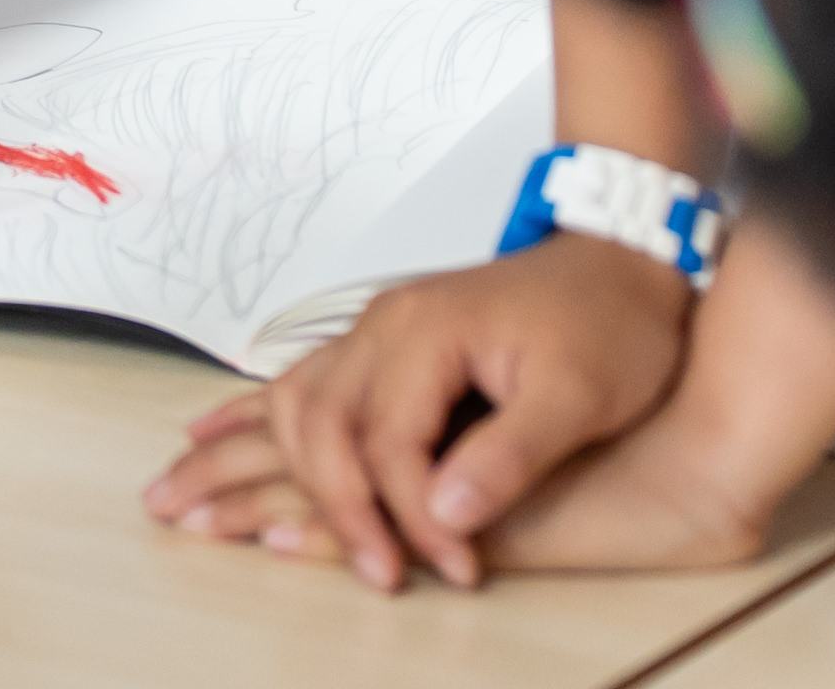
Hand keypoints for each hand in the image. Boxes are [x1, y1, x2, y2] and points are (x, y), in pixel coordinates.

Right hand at [143, 236, 690, 590]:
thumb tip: (448, 514)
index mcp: (425, 332)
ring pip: (297, 404)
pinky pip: (305, 384)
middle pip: (322, 425)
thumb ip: (509, 455)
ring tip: (224, 514)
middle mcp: (383, 327)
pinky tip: (216, 432)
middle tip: (378, 574)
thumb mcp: (580, 394)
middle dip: (333, 507)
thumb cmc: (609, 321)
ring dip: (263, 463)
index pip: (387, 441)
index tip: (452, 566)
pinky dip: (259, 417)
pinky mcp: (383, 344)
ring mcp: (376, 332)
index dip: (411, 513)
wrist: (619, 259)